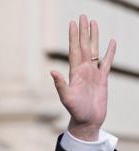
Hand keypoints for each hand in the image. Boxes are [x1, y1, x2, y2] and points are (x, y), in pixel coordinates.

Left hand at [50, 15, 115, 140]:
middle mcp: (83, 69)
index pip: (74, 49)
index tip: (72, 23)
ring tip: (94, 23)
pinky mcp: (102, 79)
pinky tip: (111, 42)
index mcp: (75, 72)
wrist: (87, 121)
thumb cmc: (75, 111)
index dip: (73, 37)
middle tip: (83, 16)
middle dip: (83, 31)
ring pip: (95, 50)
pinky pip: (107, 62)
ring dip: (94, 37)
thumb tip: (51, 71)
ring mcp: (93, 73)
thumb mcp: (66, 97)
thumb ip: (60, 84)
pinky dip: (110, 52)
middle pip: (84, 45)